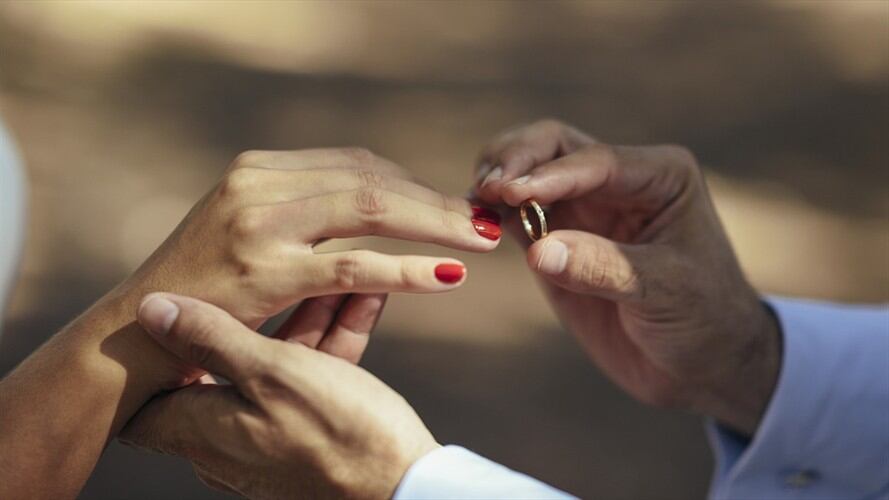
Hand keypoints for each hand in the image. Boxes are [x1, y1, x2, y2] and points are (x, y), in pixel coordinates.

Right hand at [110, 148, 501, 387]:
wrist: (136, 334)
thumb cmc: (202, 288)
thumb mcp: (248, 231)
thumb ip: (301, 210)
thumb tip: (374, 202)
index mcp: (260, 169)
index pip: (356, 163)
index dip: (412, 183)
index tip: (453, 204)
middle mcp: (258, 183)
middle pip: (371, 178)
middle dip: (435, 201)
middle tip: (486, 219)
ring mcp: (259, 224)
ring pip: (369, 210)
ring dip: (434, 225)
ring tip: (481, 240)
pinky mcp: (262, 271)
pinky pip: (352, 266)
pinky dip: (407, 269)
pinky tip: (446, 277)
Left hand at [120, 293, 436, 499]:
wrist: (404, 489)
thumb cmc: (337, 433)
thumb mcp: (273, 373)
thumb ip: (211, 338)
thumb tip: (150, 309)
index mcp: (202, 428)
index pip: (146, 395)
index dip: (153, 350)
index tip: (172, 305)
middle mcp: (226, 441)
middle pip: (224, 363)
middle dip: (257, 311)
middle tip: (280, 269)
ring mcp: (270, 441)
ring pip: (277, 366)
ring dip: (308, 318)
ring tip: (341, 273)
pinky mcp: (311, 439)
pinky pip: (310, 381)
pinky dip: (331, 343)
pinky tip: (362, 298)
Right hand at [474, 120, 779, 434]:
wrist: (702, 364)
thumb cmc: (704, 319)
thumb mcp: (665, 291)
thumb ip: (602, 268)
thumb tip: (539, 251)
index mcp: (659, 176)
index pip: (595, 161)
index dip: (550, 175)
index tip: (511, 192)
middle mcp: (617, 181)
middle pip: (553, 146)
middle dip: (516, 160)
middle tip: (487, 188)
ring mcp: (583, 208)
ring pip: (527, 173)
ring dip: (496, 181)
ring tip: (473, 203)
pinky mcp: (555, 240)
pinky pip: (515, 215)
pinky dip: (490, 214)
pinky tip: (470, 222)